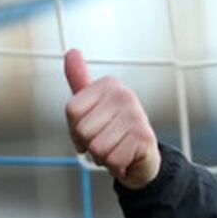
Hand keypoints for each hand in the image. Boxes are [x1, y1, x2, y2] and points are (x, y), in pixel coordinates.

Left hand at [64, 49, 160, 189]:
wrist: (142, 159)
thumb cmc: (113, 132)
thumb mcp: (92, 105)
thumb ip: (79, 80)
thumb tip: (72, 51)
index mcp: (109, 84)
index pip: (72, 111)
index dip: (75, 130)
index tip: (92, 130)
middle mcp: (125, 95)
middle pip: (83, 130)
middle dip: (89, 145)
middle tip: (107, 143)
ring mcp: (136, 115)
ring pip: (97, 147)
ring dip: (103, 158)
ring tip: (117, 151)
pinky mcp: (144, 138)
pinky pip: (112, 159)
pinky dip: (116, 166)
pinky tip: (126, 159)